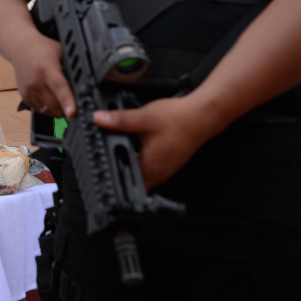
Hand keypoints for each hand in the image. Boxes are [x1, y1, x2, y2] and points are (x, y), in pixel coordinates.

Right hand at [9, 33, 75, 117]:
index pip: (59, 87)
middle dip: (67, 109)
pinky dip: (48, 109)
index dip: (67, 101)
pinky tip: (52, 98)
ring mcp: (28, 90)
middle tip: (74, 104)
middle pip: (54, 105)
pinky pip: (40, 110)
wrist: (20, 47)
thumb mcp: (61, 53)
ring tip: (61, 99)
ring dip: (57, 110)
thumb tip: (85, 86)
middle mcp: (35, 81)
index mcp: (47, 68)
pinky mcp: (24, 96)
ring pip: (48, 111)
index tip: (73, 113)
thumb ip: (71, 70)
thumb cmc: (43, 49)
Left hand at [93, 97, 210, 188]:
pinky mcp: (169, 162)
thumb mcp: (144, 118)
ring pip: (142, 173)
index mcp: (150, 167)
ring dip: (131, 163)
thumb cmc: (178, 120)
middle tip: (108, 155)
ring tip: (121, 148)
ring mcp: (165, 169)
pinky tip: (139, 144)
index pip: (126, 185)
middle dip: (120, 169)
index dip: (113, 178)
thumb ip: (120, 120)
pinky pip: (151, 166)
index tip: (102, 170)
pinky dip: (142, 158)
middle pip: (133, 180)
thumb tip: (99, 119)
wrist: (202, 116)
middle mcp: (159, 173)